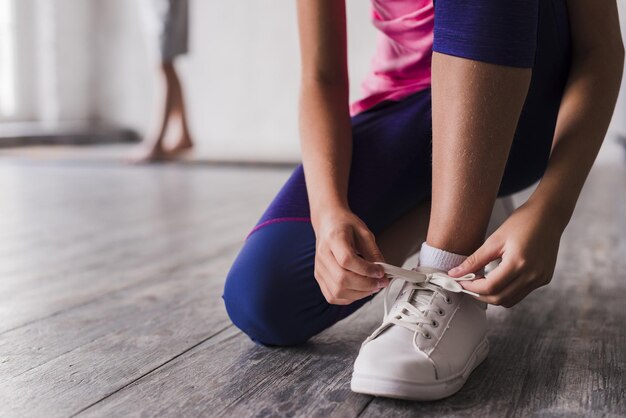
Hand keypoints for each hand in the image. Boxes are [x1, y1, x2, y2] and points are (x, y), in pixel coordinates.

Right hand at [313, 209, 387, 304]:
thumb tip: (382, 273)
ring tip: (372, 287)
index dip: (366, 270)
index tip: (380, 272)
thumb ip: (373, 253)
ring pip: (337, 291)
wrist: (328, 223)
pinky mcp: (319, 277)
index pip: (347, 260)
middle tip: (380, 282)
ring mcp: (319, 268)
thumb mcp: (364, 233)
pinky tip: (359, 290)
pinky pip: (332, 296)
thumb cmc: (345, 225)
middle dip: (366, 285)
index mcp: (333, 239)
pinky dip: (349, 298)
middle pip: (341, 279)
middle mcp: (323, 255)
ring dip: (359, 294)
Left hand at [448, 201, 562, 306]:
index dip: (471, 287)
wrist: (548, 215)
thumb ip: (474, 260)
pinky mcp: (544, 279)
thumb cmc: (522, 222)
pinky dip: (505, 291)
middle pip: (500, 298)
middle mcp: (532, 274)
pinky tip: (496, 279)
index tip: (459, 282)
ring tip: (479, 283)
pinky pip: (520, 293)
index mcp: (519, 262)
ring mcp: (540, 279)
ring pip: (510, 300)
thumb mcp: (494, 240)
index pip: (490, 287)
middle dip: (479, 295)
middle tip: (466, 285)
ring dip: (492, 296)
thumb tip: (455, 273)